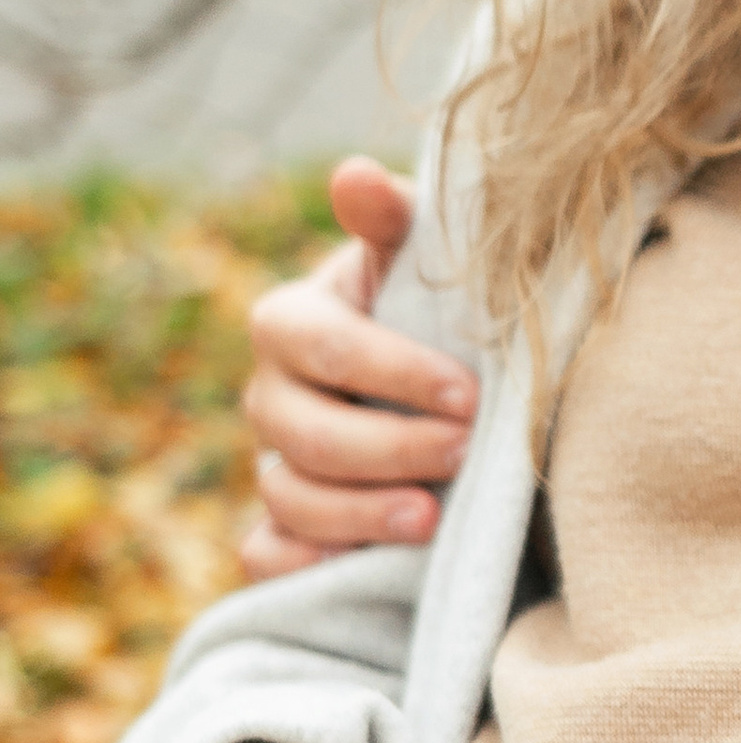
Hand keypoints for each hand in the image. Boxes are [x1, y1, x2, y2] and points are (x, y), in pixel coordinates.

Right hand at [240, 158, 462, 578]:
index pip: (318, 345)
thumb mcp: (426, 261)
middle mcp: (273, 396)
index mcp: (294, 322)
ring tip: (433, 517)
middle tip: (466, 453)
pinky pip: (267, 558)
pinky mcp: (288, 529)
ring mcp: (276, 465)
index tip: (470, 393)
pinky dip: (302, 567)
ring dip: (359, 512)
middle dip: (388, 447)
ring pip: (289, 499)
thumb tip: (353, 174)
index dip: (390, 371)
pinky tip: (358, 568)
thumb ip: (395, 220)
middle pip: (303, 433)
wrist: (457, 388)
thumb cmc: (439, 312)